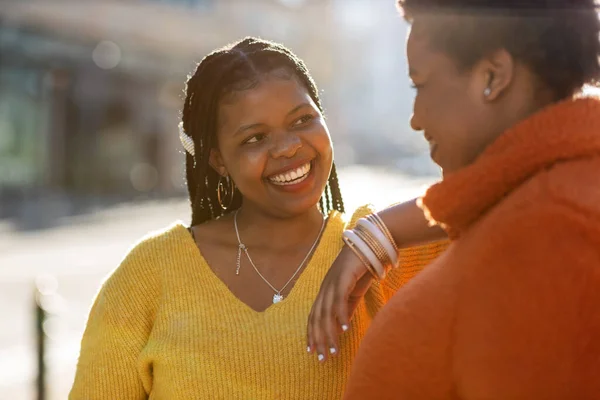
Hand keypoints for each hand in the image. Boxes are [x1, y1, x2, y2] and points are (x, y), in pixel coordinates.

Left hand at [306, 244, 374, 361]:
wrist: (370, 246)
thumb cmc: (361, 269)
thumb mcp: (352, 293)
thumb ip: (346, 309)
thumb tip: (342, 327)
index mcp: (325, 292)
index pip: (313, 316)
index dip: (311, 334)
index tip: (312, 352)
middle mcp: (325, 288)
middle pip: (317, 318)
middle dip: (318, 340)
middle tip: (322, 358)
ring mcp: (332, 283)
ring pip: (327, 313)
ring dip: (330, 334)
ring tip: (333, 351)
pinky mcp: (343, 278)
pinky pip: (340, 301)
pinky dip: (341, 316)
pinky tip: (345, 330)